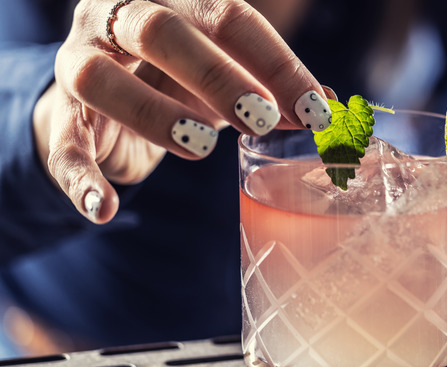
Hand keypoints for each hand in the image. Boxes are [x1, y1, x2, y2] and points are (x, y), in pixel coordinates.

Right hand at [33, 0, 332, 223]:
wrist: (105, 95)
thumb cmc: (180, 77)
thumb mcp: (230, 75)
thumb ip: (274, 88)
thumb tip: (329, 106)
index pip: (228, 14)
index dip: (276, 64)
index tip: (316, 110)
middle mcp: (117, 16)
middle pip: (160, 30)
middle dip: (217, 76)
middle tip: (262, 120)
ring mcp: (79, 61)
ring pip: (100, 78)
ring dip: (154, 115)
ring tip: (204, 146)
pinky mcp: (59, 113)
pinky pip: (63, 143)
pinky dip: (82, 178)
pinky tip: (108, 208)